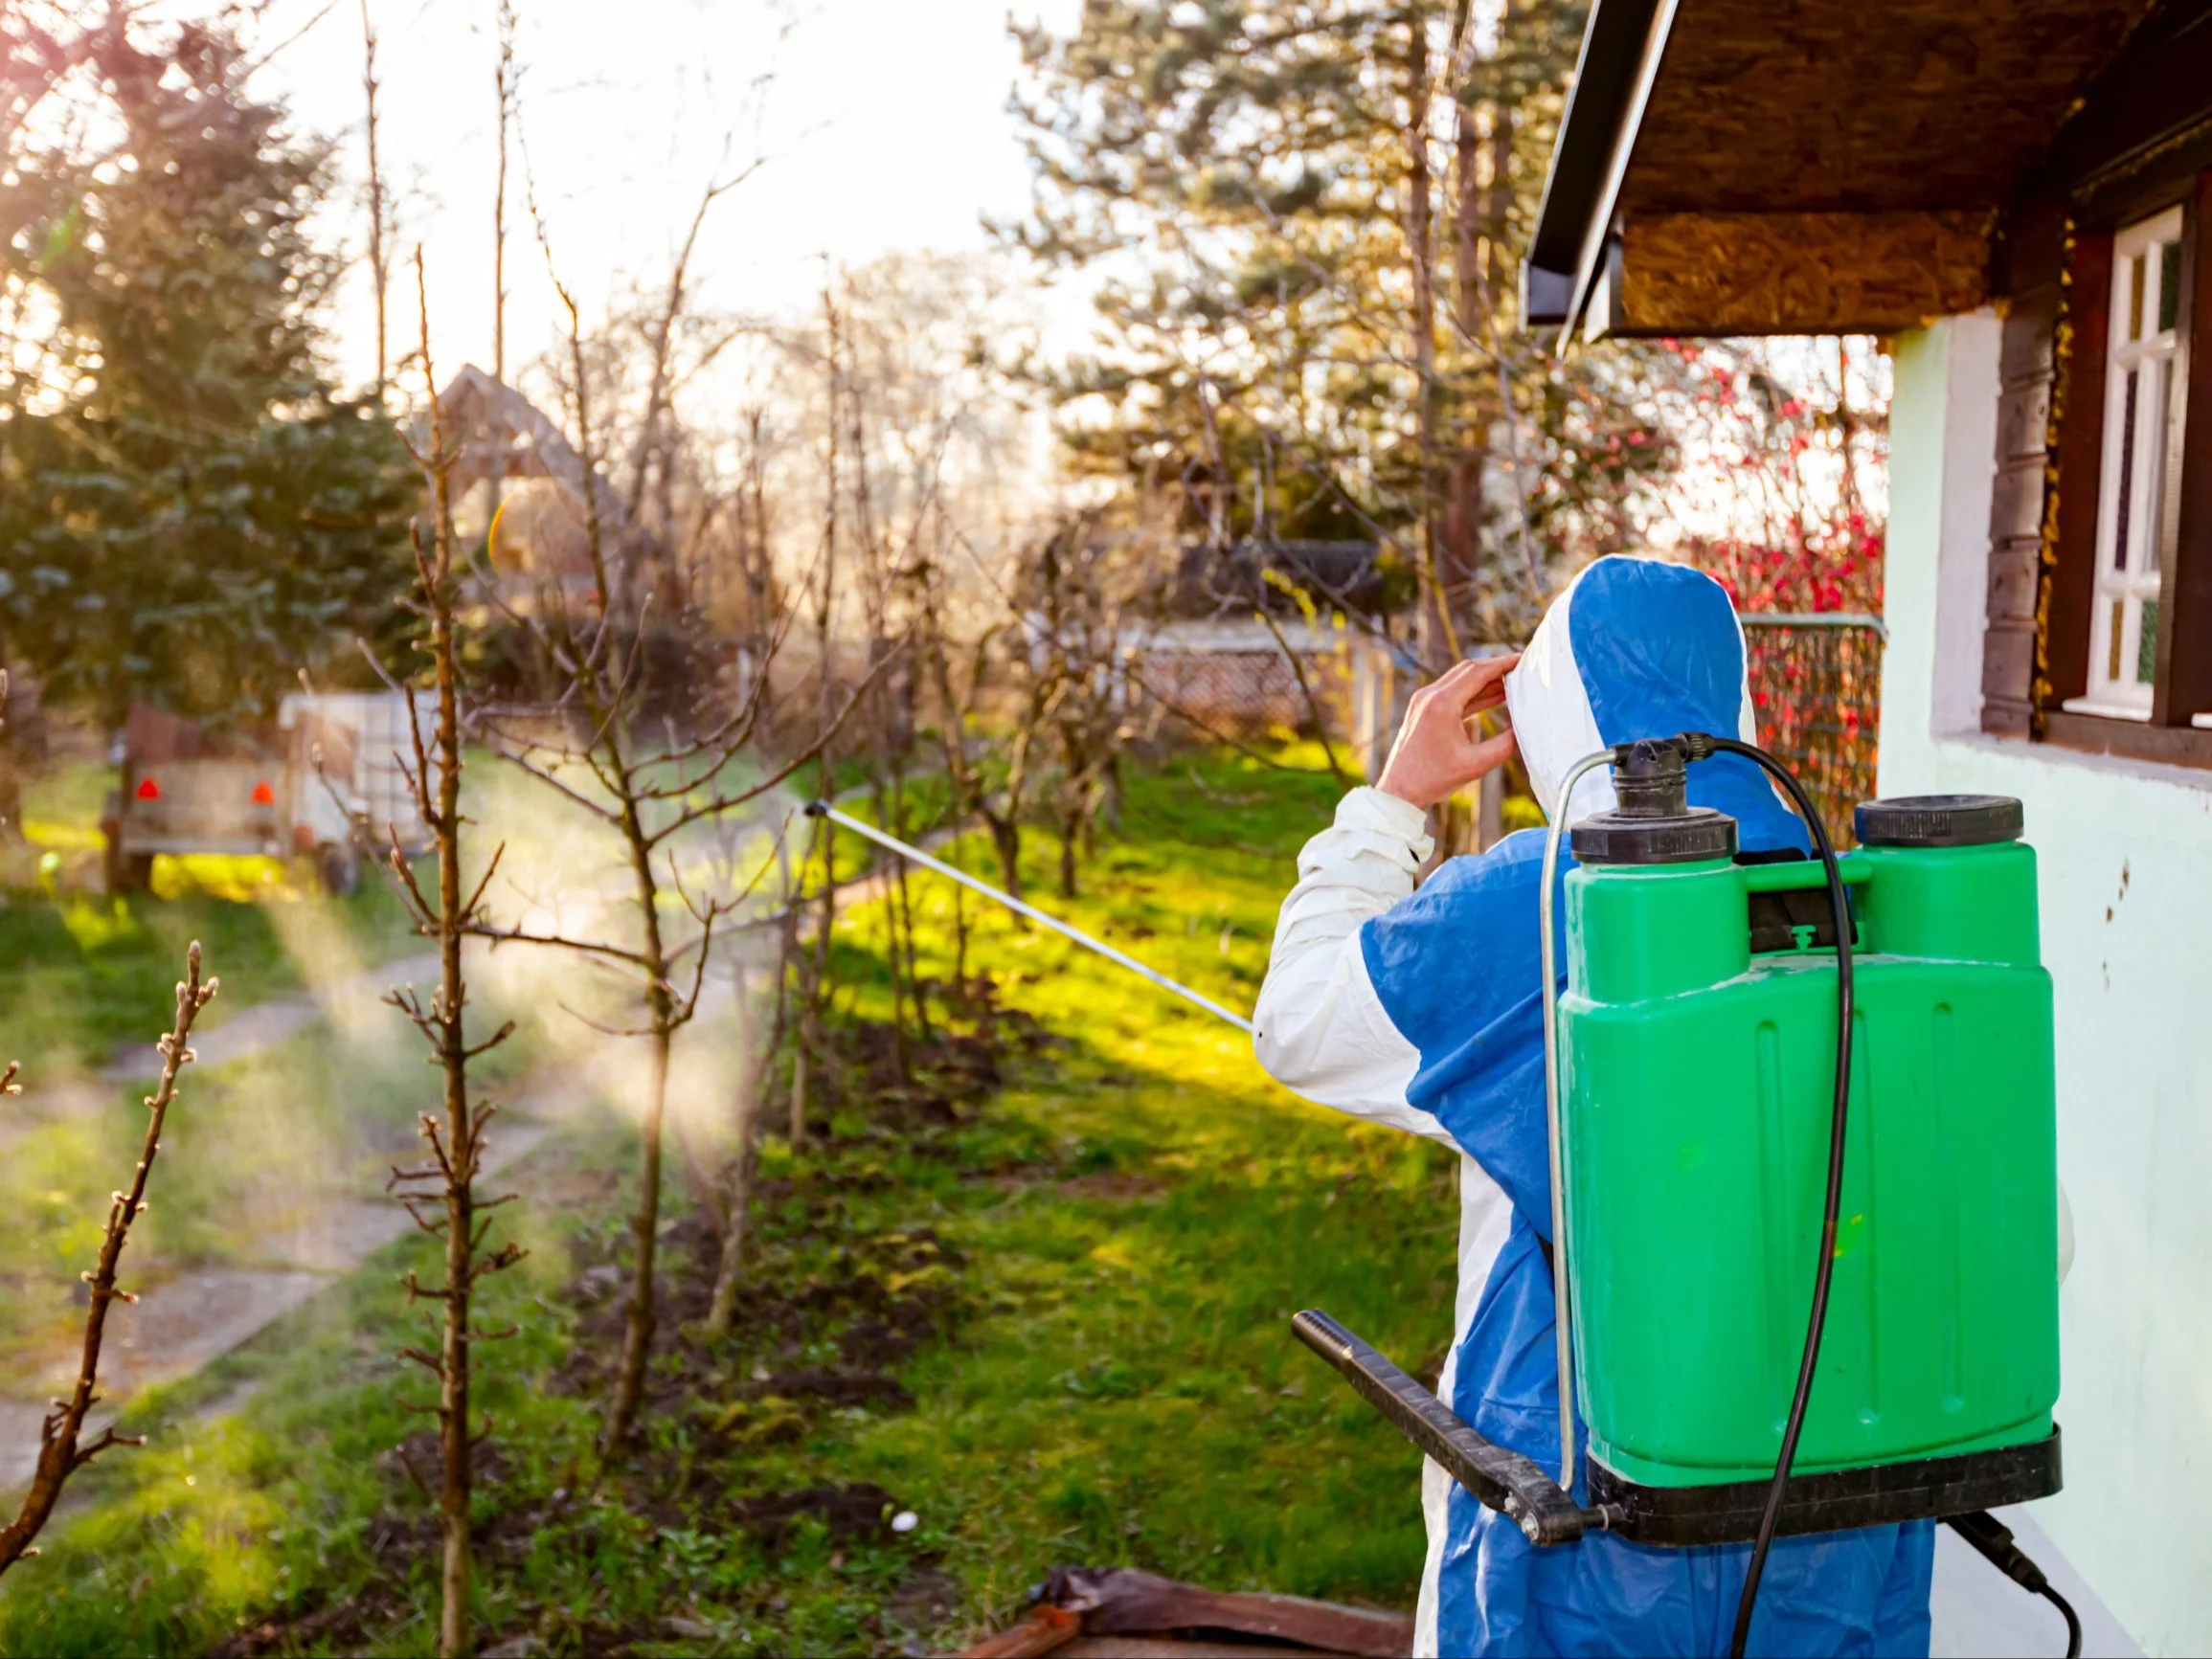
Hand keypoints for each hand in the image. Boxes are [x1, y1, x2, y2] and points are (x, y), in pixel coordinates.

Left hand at [1376, 654, 1520, 809]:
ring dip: (1485, 680)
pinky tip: (1493, 697)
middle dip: (1495, 667)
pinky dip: (1473, 693)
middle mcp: (1429, 696)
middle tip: (1520, 668)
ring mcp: (1422, 701)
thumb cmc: (1433, 780)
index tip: (1522, 659)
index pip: (1477, 672)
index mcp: (1441, 704)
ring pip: (1459, 680)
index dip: (1502, 664)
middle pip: (1468, 670)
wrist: (1398, 790)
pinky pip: (1452, 693)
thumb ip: (1505, 745)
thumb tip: (1525, 729)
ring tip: (1512, 683)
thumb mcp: (1476, 765)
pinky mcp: (1422, 709)